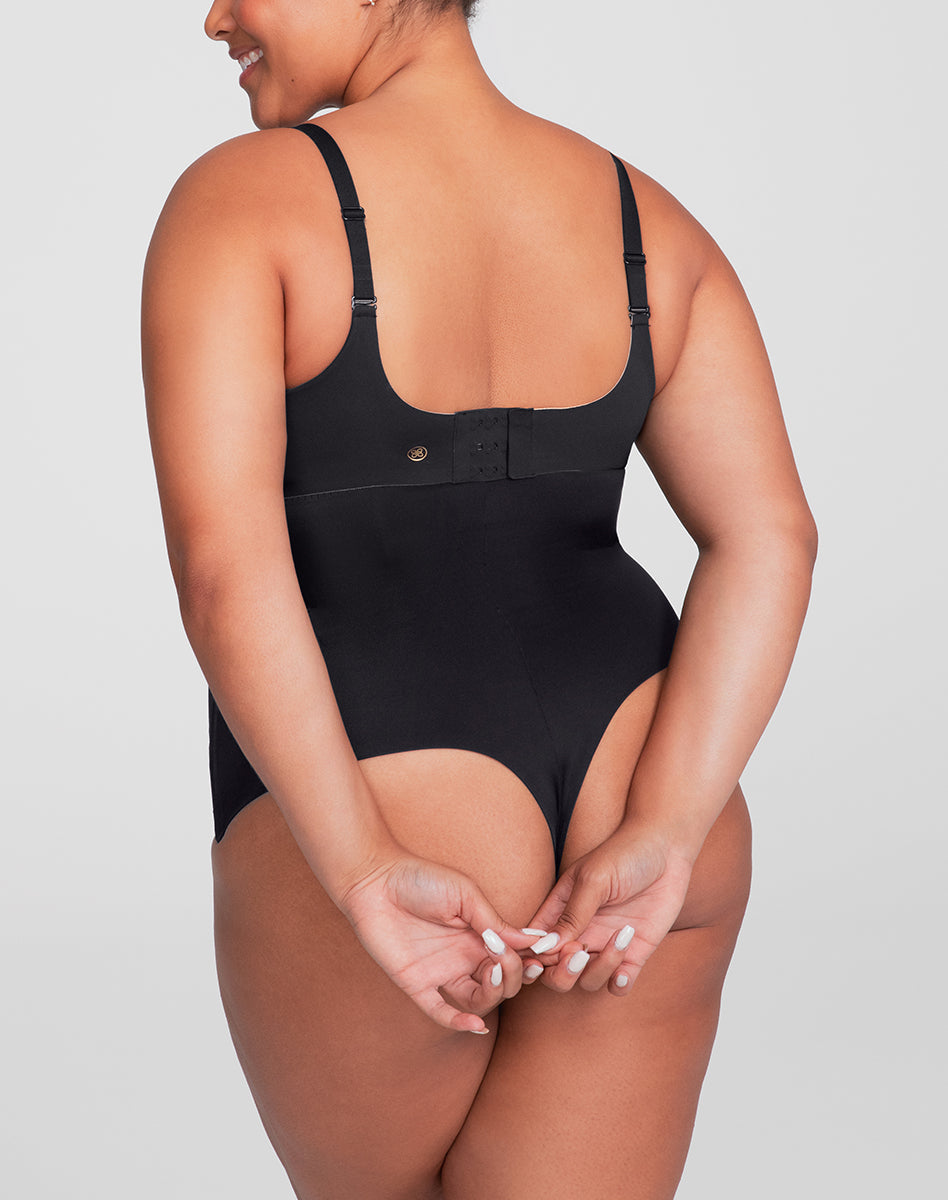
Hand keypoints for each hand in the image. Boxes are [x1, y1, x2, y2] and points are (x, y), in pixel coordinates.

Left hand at [335, 851, 535, 1033]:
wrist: (374, 879)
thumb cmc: (421, 879)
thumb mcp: (466, 895)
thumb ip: (495, 922)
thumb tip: (534, 940)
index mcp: (480, 934)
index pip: (514, 957)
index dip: (531, 959)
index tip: (547, 954)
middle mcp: (465, 956)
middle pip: (502, 981)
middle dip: (514, 973)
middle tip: (508, 957)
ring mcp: (442, 972)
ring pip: (479, 999)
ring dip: (494, 992)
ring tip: (493, 971)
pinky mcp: (416, 983)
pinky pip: (440, 1011)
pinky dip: (459, 1022)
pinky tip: (475, 1024)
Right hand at [519, 822, 695, 995]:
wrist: (667, 849)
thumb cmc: (624, 854)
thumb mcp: (594, 879)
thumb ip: (572, 914)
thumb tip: (546, 947)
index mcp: (560, 911)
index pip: (536, 944)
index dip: (532, 958)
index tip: (543, 956)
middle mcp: (580, 932)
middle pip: (555, 972)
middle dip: (562, 973)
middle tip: (579, 953)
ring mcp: (605, 944)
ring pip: (587, 981)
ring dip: (598, 970)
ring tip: (619, 939)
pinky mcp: (634, 952)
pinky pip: (619, 985)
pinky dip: (619, 985)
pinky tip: (626, 970)